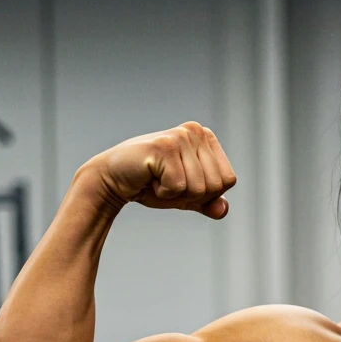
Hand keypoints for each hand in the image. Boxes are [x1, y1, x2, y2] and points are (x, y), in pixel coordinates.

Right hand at [87, 121, 236, 218]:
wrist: (112, 179)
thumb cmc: (151, 184)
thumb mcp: (186, 196)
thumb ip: (208, 202)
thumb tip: (223, 210)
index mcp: (206, 138)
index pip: (228, 180)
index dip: (205, 193)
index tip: (181, 182)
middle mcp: (196, 131)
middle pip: (216, 186)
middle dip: (191, 195)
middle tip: (166, 182)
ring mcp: (180, 137)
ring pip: (198, 189)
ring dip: (175, 195)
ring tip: (157, 179)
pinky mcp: (164, 147)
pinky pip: (178, 187)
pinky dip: (162, 192)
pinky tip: (149, 177)